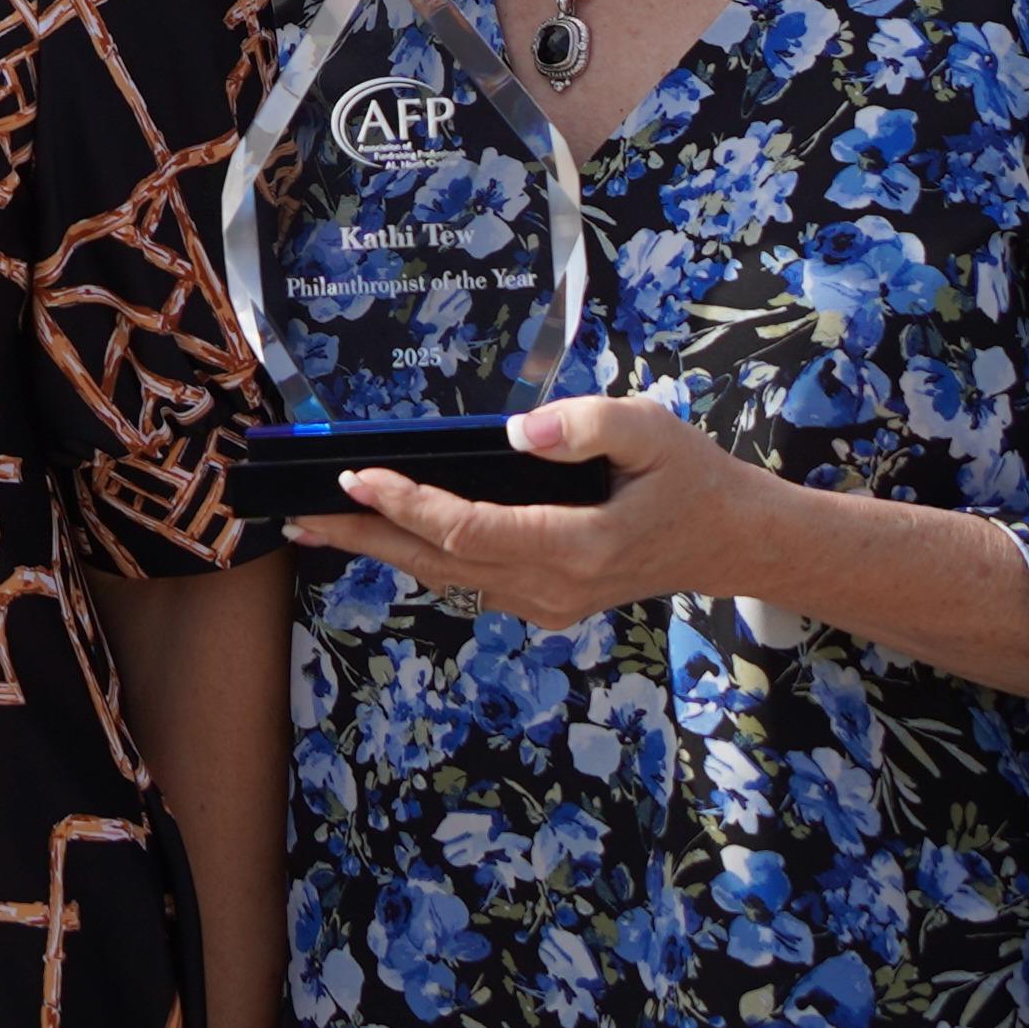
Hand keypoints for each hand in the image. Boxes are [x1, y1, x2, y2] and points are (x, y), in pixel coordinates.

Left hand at [283, 395, 764, 630]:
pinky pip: (466, 581)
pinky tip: (378, 533)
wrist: (734, 542)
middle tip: (293, 513)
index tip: (355, 471)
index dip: (407, 502)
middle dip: (362, 534)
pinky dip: (417, 556)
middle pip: (437, 562)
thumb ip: (590, 424)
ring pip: (444, 577)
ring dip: (380, 549)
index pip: (468, 528)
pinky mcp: (543, 603)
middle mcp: (553, 587)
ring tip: (314, 524)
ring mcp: (546, 603)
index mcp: (578, 547)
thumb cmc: (691, 477)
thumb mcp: (653, 429)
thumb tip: (521, 432)